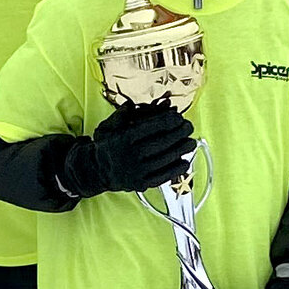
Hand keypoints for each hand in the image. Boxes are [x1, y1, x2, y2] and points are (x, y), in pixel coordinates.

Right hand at [59, 98, 195, 199]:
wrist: (97, 171)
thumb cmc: (108, 147)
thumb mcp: (109, 127)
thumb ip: (122, 115)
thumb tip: (132, 104)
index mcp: (124, 138)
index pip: (151, 127)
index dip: (168, 121)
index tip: (179, 117)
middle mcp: (131, 155)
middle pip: (161, 142)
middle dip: (179, 133)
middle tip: (189, 127)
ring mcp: (136, 171)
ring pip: (165, 159)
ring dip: (181, 150)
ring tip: (191, 143)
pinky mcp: (141, 184)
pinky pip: (162, 176)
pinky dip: (176, 169)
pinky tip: (184, 162)